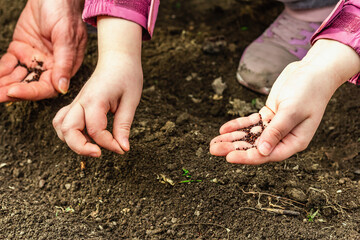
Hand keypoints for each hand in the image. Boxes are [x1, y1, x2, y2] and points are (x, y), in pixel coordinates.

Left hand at [0, 0, 86, 101]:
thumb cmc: (64, 12)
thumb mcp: (66, 37)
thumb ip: (64, 63)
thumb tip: (63, 87)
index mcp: (63, 67)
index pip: (47, 86)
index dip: (31, 92)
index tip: (13, 91)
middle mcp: (49, 66)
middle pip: (29, 85)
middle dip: (12, 91)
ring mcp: (33, 58)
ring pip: (17, 77)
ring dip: (3, 84)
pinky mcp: (20, 49)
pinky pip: (8, 64)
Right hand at [52, 17, 142, 156]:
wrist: (118, 59)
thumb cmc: (127, 77)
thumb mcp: (131, 102)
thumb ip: (123, 126)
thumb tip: (122, 148)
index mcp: (95, 99)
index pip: (96, 131)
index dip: (109, 144)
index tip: (123, 149)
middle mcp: (81, 101)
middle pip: (68, 130)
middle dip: (82, 148)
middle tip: (100, 154)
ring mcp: (76, 102)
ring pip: (60, 126)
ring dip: (72, 141)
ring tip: (91, 146)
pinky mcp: (77, 104)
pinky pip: (63, 120)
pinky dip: (68, 132)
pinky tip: (85, 136)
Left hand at [210, 40, 359, 163]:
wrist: (313, 70)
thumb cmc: (309, 90)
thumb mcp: (292, 111)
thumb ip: (277, 131)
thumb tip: (262, 151)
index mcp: (295, 141)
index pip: (268, 155)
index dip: (247, 157)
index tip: (229, 157)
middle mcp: (284, 137)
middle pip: (255, 147)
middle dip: (234, 148)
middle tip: (214, 149)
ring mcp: (275, 126)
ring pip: (250, 135)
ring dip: (232, 138)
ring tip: (214, 143)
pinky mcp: (269, 115)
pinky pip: (251, 123)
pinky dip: (238, 125)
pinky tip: (223, 129)